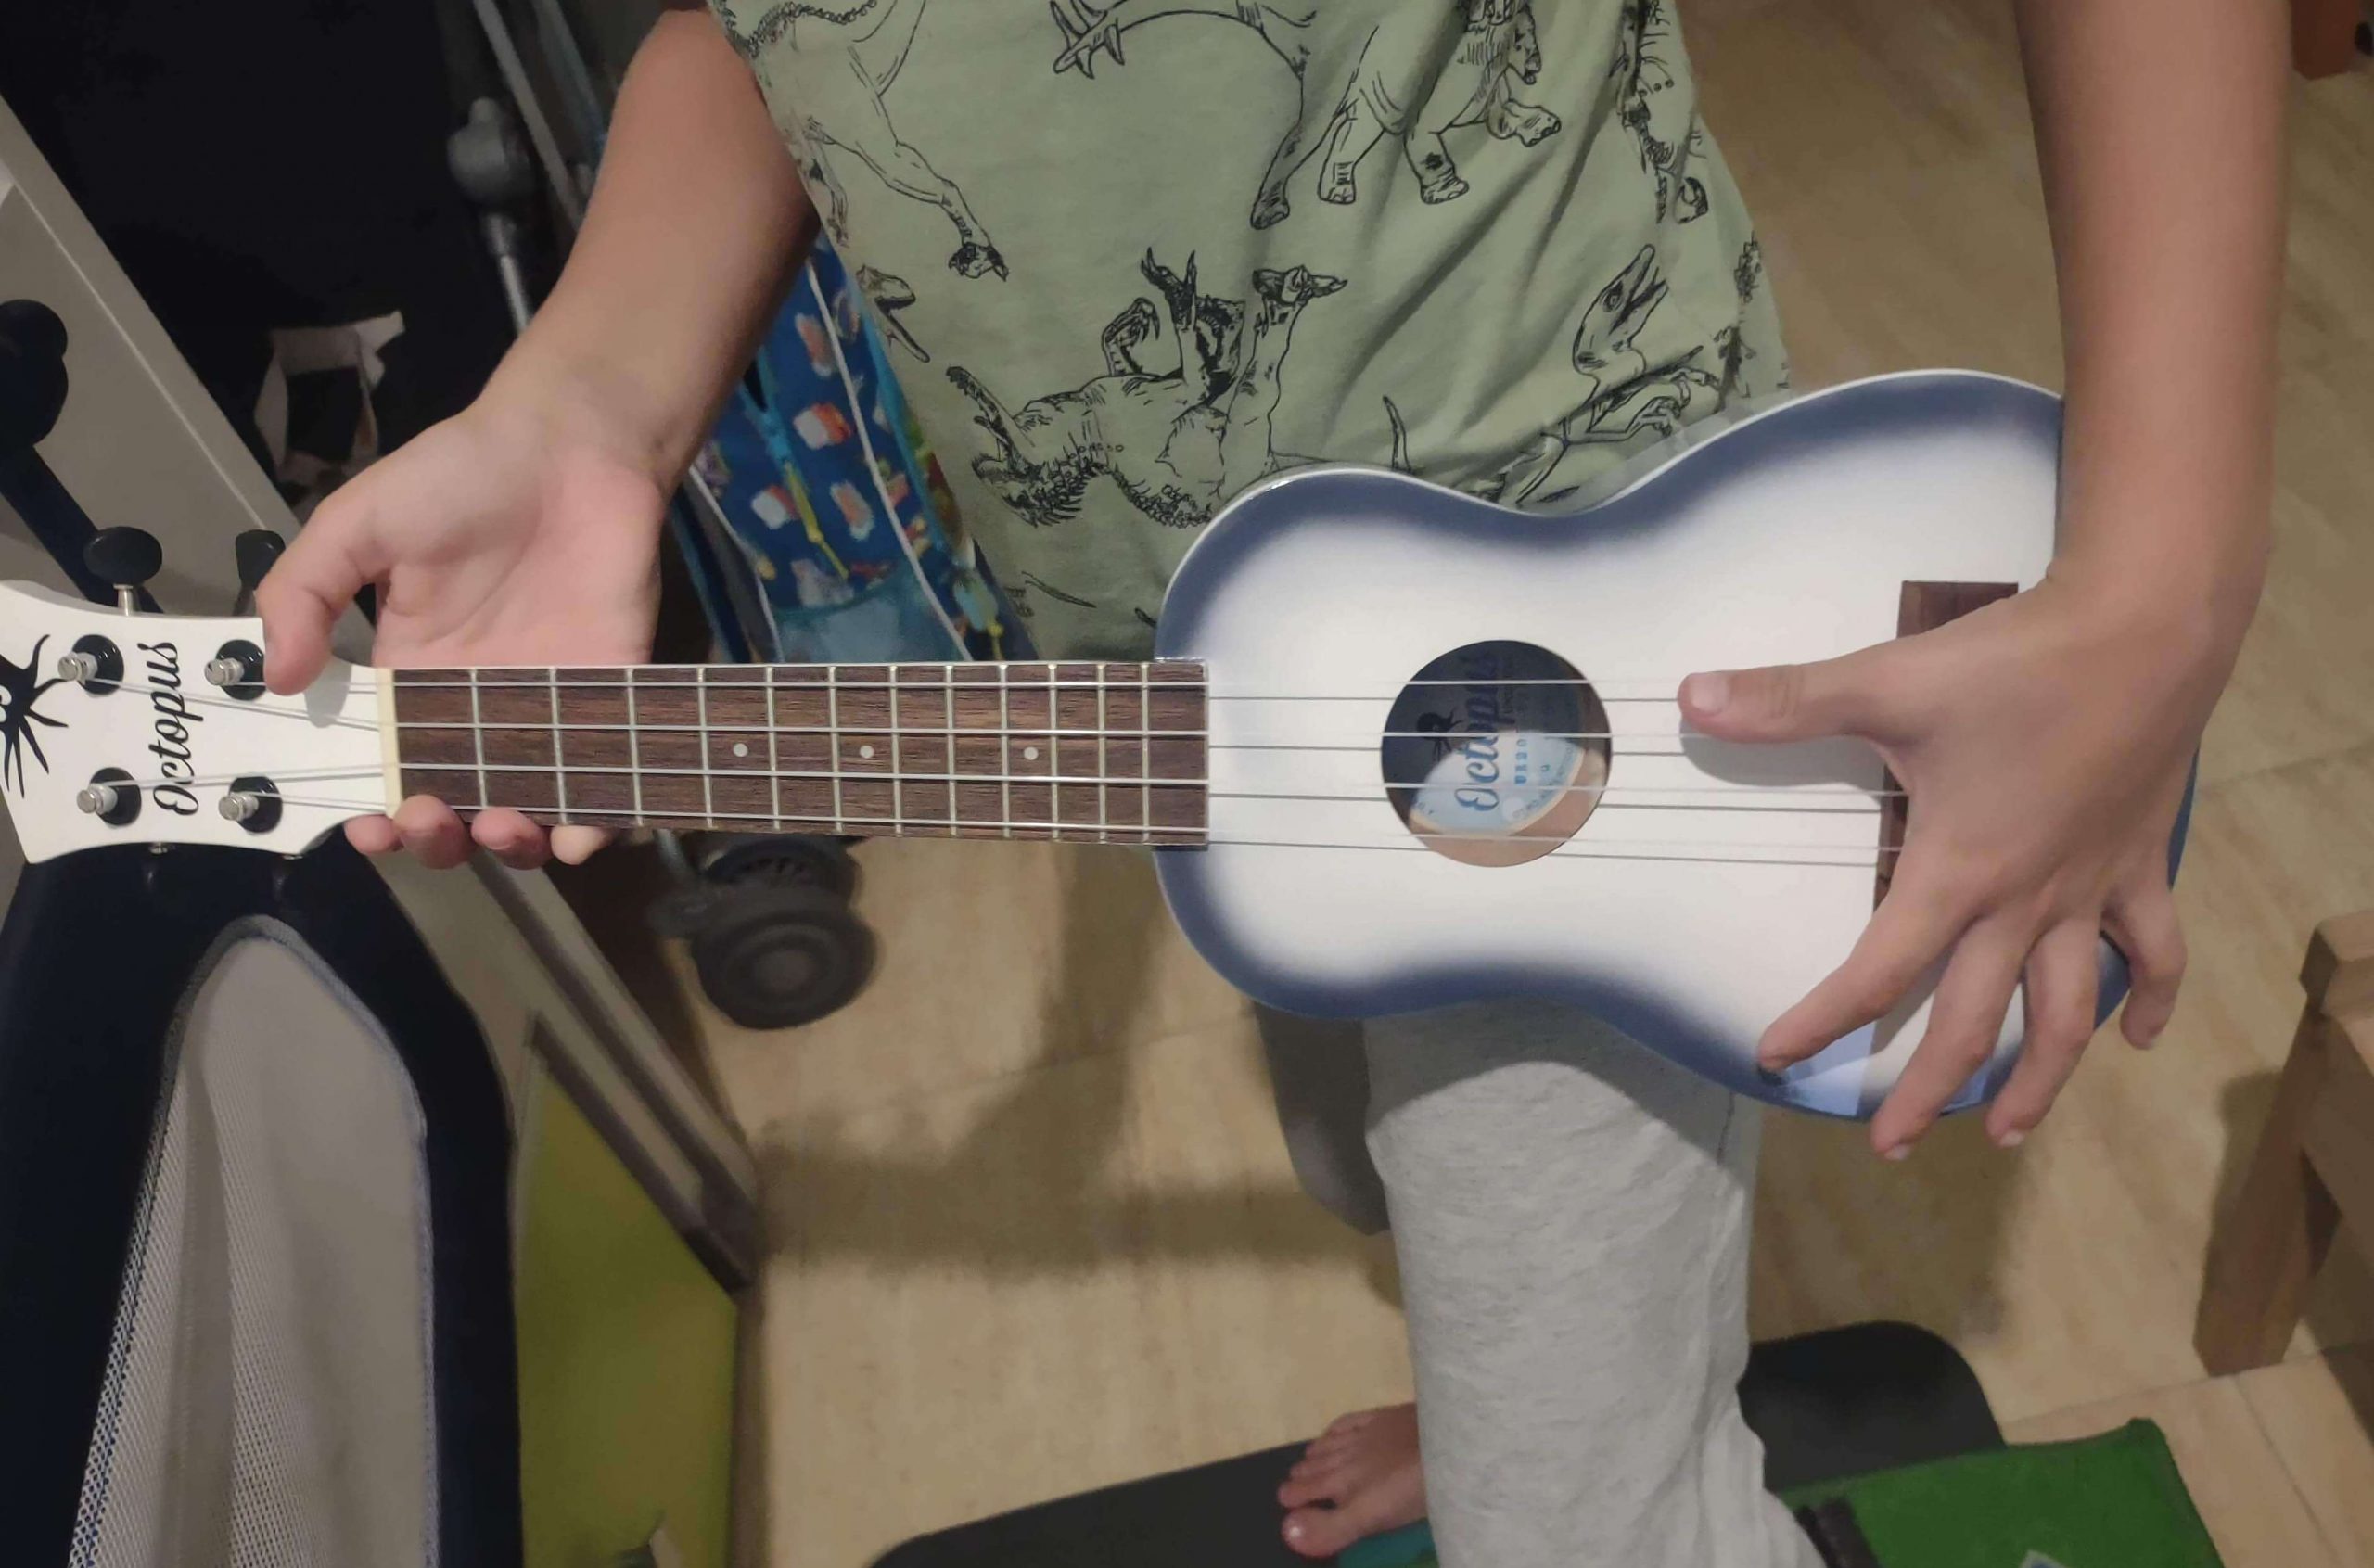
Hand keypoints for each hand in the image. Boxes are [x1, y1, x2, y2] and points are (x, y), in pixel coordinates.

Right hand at [257, 381, 667, 870]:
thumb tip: (274, 680)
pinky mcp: (611, 703)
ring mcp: (547, 713)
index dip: (372, 814)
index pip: (386, 771)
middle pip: (453, 809)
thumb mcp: (356, 524)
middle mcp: (476, 712)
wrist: (573, 447)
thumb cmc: (459, 477)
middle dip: (434, 840)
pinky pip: (605, 787)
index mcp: (411, 681)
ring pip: (526, 813)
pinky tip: (575, 832)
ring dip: (508, 845)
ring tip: (495, 824)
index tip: (363, 828)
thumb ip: (304, 593)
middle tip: (424, 817)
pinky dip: (592, 826)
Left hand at [1679, 568, 2229, 1156]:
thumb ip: (1787, 701)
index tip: (1774, 1058)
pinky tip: (2137, 1039)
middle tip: (1885, 1146)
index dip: (1822, 1021)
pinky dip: (2147, 997)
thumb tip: (1691, 699)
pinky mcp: (2140, 864)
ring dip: (2041, 1080)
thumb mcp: (1887, 682)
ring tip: (2005, 1134)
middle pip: (1972, 1025)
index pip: (1876, 974)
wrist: (2147, 631)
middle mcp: (2026, 903)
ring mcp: (2090, 890)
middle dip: (1926, 1091)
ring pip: (2066, 1013)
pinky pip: (2154, 950)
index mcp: (1958, 874)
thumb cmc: (2015, 664)